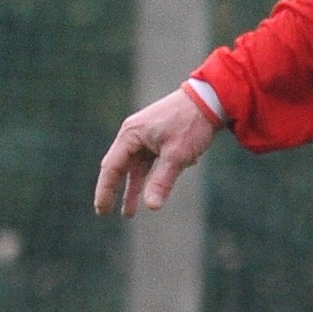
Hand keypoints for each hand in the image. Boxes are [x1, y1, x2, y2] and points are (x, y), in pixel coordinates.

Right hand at [94, 85, 219, 214]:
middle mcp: (133, 134)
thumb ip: (162, 182)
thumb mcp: (177, 156)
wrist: (211, 98)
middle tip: (105, 212)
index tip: (101, 210)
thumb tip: (151, 207)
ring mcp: (145, 135)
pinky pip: (150, 161)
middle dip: (114, 191)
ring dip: (134, 188)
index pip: (111, 167)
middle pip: (119, 167)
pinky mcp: (158, 137)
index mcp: (130, 135)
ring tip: (129, 213)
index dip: (105, 190)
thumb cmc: (191, 124)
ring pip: (135, 167)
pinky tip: (163, 185)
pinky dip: (152, 176)